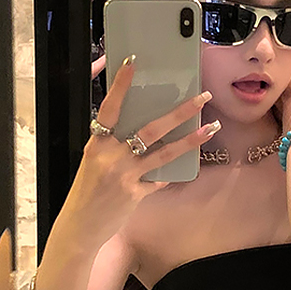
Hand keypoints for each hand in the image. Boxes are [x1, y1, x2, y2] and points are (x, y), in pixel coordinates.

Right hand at [59, 58, 219, 249]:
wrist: (79, 226)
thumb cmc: (86, 193)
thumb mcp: (94, 163)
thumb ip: (112, 146)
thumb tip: (139, 132)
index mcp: (96, 144)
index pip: (110, 108)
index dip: (120, 85)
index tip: (132, 63)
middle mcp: (110, 156)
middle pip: (150, 128)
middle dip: (180, 111)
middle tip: (202, 97)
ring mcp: (124, 175)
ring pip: (164, 152)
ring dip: (190, 139)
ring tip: (211, 127)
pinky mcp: (135, 193)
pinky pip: (159, 179)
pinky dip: (168, 174)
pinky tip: (179, 168)